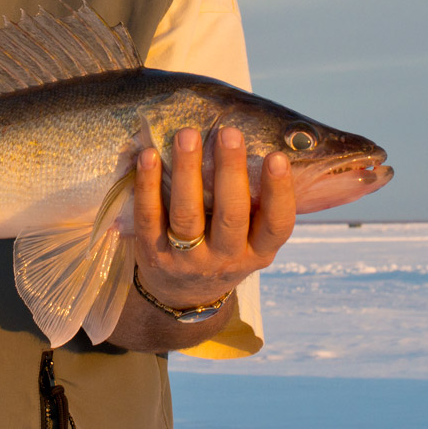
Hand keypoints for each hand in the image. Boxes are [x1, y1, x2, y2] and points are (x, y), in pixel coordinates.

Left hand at [132, 126, 294, 310]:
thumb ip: (257, 205)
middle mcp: (225, 259)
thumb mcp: (250, 240)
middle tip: (229, 133)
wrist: (182, 295)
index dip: (279, 193)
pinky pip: (149, 217)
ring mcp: (187, 259)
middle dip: (230, 171)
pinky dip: (147, 185)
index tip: (277, 156)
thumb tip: (264, 141)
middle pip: (231, 215)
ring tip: (187, 135)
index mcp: (258, 252)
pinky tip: (148, 156)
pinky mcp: (153, 253)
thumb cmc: (224, 249)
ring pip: (187, 215)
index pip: (277, 225)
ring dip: (187, 171)